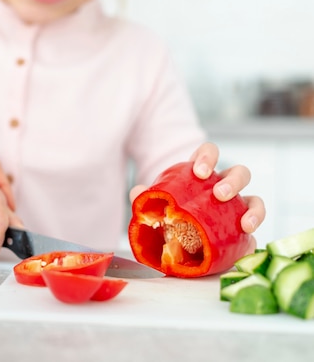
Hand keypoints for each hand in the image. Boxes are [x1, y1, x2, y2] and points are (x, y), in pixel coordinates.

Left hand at [129, 142, 265, 251]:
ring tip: (244, 222)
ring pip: (255, 198)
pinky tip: (248, 240)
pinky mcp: (242, 229)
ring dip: (253, 208)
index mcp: (202, 174)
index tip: (199, 172)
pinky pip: (254, 231)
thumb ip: (144, 197)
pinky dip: (254, 236)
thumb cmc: (170, 212)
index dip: (208, 158)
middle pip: (239, 173)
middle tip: (219, 194)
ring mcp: (237, 207)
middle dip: (232, 181)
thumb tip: (137, 192)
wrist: (178, 240)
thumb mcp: (156, 204)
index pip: (209, 153)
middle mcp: (223, 186)